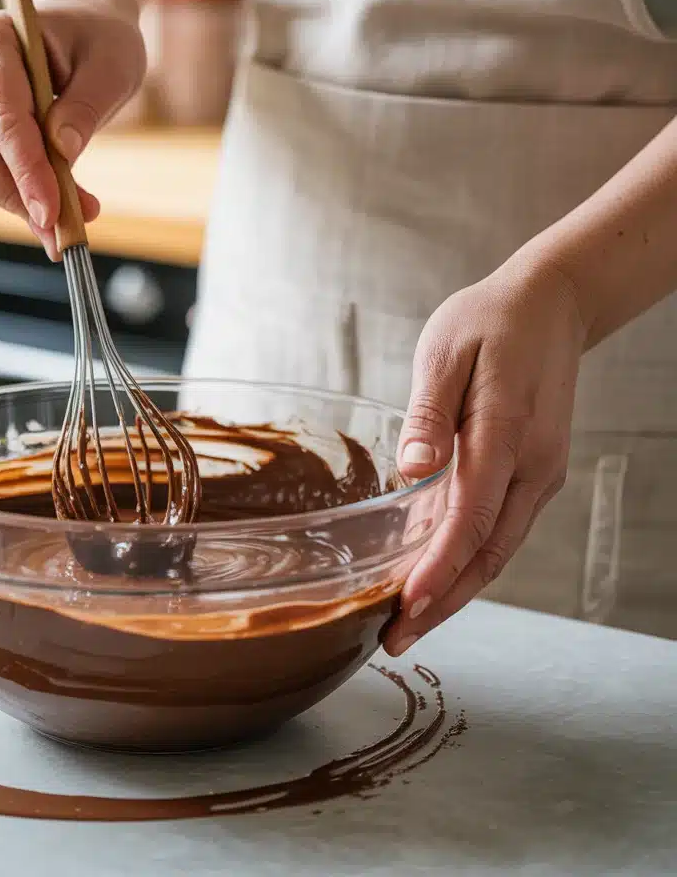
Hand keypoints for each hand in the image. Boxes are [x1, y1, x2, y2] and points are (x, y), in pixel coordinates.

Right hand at [0, 0, 145, 257]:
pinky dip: (15, 195)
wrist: (83, 29)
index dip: (27, 171)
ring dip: (19, 203)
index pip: (3, 118)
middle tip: (62, 235)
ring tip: (68, 225)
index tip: (53, 213)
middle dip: (19, 198)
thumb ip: (86, 107)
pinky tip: (53, 211)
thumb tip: (62, 151)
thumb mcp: (111, 68)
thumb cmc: (100, 41)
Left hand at [384, 255, 586, 655]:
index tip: (406, 608)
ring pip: (497, 548)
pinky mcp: (531, 471)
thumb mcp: (448, 352)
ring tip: (410, 623)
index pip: (471, 519)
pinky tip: (436, 576)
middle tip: (396, 640)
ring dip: (456, 589)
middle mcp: (531, 465)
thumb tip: (412, 470)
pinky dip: (468, 560)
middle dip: (443, 601)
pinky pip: (499, 527)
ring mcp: (537, 472)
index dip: (438, 569)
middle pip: (487, 552)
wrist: (550, 304)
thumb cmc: (490, 321)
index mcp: (506, 433)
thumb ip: (431, 412)